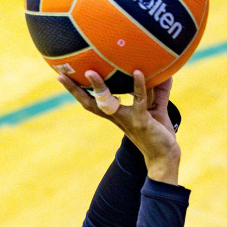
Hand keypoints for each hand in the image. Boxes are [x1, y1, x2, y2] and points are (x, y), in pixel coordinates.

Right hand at [57, 70, 180, 184]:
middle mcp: (117, 116)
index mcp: (116, 114)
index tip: (63, 76)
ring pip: (107, 103)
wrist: (165, 156)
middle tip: (60, 76)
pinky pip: (138, 101)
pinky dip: (138, 86)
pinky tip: (138, 72)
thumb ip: (158, 89)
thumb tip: (165, 70)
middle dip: (74, 90)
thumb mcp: (156, 107)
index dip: (77, 90)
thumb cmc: (158, 132)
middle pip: (90, 103)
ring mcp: (127, 119)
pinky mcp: (141, 121)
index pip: (92, 100)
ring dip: (98, 87)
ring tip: (90, 72)